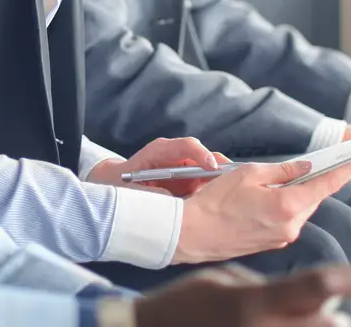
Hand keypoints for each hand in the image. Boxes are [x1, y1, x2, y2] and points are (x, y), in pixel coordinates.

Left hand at [88, 136, 227, 196]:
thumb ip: (149, 192)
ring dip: (222, 182)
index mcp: (161, 151)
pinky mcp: (190, 182)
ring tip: (233, 194)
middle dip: (221, 167)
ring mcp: (185, 168)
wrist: (116, 185)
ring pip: (210, 171)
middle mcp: (176, 156)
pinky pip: (208, 184)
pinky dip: (217, 192)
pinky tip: (224, 203)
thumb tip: (170, 199)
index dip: (201, 154)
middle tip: (234, 182)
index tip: (212, 167)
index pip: (186, 146)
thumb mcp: (131, 188)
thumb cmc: (122, 184)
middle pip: (205, 156)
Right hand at [134, 263, 350, 326]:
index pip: (317, 285)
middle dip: (337, 318)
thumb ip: (267, 290)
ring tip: (297, 319)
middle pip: (329, 325)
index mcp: (253, 301)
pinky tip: (278, 324)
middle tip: (335, 314)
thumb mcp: (225, 281)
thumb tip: (304, 300)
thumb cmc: (187, 303)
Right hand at [172, 159, 350, 263]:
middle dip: (309, 181)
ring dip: (292, 195)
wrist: (194, 234)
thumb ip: (281, 170)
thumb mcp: (248, 174)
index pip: (325, 185)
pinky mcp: (272, 243)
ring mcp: (283, 237)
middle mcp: (291, 225)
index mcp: (288, 205)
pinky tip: (260, 201)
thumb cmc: (216, 202)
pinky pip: (286, 220)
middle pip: (312, 197)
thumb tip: (305, 167)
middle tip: (302, 167)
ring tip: (266, 185)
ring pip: (299, 209)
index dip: (344, 172)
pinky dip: (281, 207)